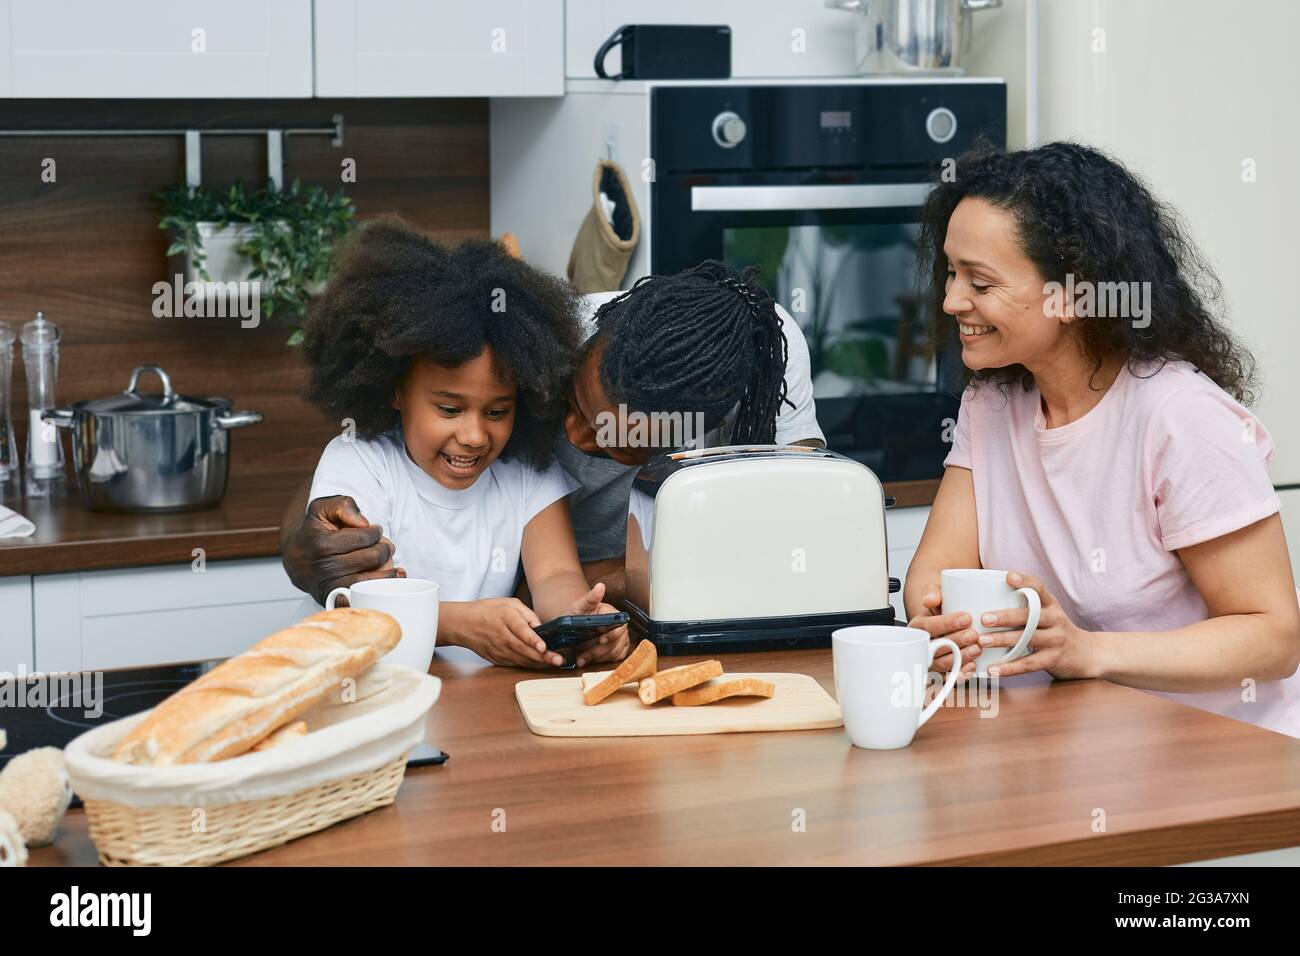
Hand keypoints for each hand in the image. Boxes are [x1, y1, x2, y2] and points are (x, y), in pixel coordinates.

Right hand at [283, 496, 404, 604]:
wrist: (297, 560)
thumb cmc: (314, 533)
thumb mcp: (321, 509)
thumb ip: (342, 505)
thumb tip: (363, 523)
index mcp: (321, 544)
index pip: (365, 537)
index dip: (375, 532)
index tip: (374, 531)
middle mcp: (324, 567)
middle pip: (373, 557)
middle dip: (384, 548)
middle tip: (384, 546)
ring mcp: (330, 586)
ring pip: (373, 579)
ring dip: (388, 569)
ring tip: (388, 560)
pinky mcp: (335, 600)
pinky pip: (365, 597)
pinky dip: (382, 588)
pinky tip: (392, 578)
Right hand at [444, 599, 565, 668]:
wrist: (463, 624)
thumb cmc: (488, 610)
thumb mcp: (510, 603)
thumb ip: (528, 614)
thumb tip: (543, 627)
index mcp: (505, 618)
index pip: (520, 630)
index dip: (532, 639)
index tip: (544, 646)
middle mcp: (501, 635)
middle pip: (523, 649)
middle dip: (542, 656)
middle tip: (559, 659)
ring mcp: (498, 649)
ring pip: (520, 659)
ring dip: (538, 663)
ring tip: (555, 663)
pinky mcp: (496, 658)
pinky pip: (515, 663)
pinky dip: (528, 664)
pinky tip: (541, 664)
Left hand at [564, 582, 630, 667]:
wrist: (574, 627)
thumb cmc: (578, 615)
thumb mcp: (580, 606)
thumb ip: (591, 597)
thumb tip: (600, 586)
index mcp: (612, 614)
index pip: (620, 625)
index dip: (612, 634)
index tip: (600, 639)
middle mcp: (619, 626)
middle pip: (617, 642)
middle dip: (599, 650)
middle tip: (583, 654)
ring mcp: (621, 638)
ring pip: (615, 652)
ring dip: (597, 657)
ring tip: (582, 656)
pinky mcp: (618, 649)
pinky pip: (615, 658)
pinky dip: (602, 660)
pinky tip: (590, 658)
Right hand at [906, 583, 984, 678]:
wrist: (947, 619)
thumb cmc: (942, 607)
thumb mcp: (937, 595)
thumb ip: (933, 592)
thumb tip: (929, 600)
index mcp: (918, 626)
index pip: (928, 626)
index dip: (946, 623)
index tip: (966, 618)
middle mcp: (922, 644)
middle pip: (935, 647)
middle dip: (956, 641)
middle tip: (973, 634)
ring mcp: (931, 660)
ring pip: (942, 663)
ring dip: (961, 657)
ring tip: (977, 648)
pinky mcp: (942, 672)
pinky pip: (949, 677)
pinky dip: (961, 673)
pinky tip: (973, 666)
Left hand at [976, 572, 1098, 679]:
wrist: (1087, 654)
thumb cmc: (1056, 630)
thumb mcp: (1048, 613)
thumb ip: (1026, 607)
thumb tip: (988, 598)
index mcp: (1051, 604)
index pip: (1039, 588)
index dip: (1025, 581)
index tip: (1008, 577)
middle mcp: (1055, 619)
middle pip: (1030, 615)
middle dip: (1005, 616)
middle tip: (984, 618)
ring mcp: (1056, 639)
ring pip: (1028, 639)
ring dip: (1003, 640)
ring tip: (982, 641)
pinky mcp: (1054, 659)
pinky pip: (1029, 663)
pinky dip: (1010, 667)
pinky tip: (993, 669)